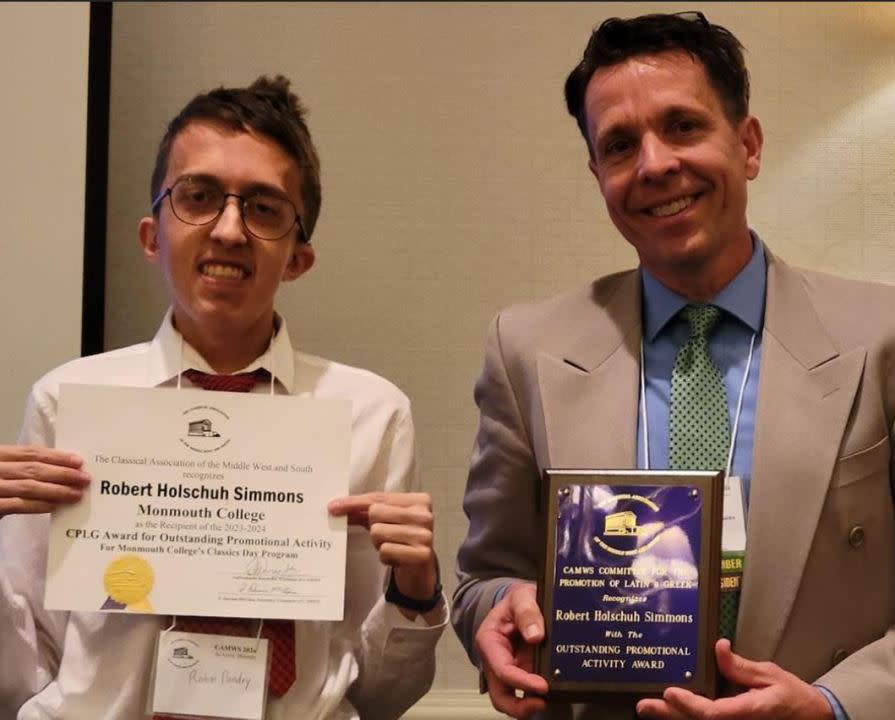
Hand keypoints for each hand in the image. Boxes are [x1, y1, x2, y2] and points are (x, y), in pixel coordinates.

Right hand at [0, 444, 89, 516]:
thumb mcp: (3, 468)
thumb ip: (21, 466)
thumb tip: (58, 469)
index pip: (31, 453)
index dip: (56, 456)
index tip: (78, 461)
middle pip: (33, 469)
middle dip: (62, 474)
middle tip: (85, 479)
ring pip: (28, 486)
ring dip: (56, 490)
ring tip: (76, 494)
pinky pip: (17, 505)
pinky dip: (38, 505)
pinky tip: (54, 507)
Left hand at [328, 491, 436, 600]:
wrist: (420, 571)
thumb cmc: (400, 541)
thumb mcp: (384, 521)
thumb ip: (363, 511)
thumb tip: (336, 507)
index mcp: (418, 500)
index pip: (378, 497)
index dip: (354, 502)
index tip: (334, 507)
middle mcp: (424, 515)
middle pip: (376, 512)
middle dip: (374, 527)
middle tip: (386, 537)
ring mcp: (425, 535)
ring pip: (378, 532)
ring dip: (379, 544)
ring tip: (392, 548)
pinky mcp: (422, 554)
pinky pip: (385, 550)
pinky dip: (385, 557)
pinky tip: (396, 559)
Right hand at [475, 581, 548, 717]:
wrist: (525, 600)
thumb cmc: (519, 598)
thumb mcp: (522, 596)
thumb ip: (527, 611)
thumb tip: (535, 635)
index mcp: (489, 641)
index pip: (502, 669)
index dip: (522, 681)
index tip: (543, 685)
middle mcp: (496, 660)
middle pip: (500, 694)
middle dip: (518, 706)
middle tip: (541, 703)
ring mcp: (509, 669)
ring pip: (512, 698)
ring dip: (527, 705)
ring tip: (548, 700)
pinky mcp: (523, 673)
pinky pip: (527, 690)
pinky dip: (537, 695)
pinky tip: (553, 690)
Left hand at [636, 639, 834, 719]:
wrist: (813, 719)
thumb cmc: (791, 696)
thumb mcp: (770, 674)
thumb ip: (741, 666)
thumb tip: (718, 646)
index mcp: (751, 711)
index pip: (715, 713)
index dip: (691, 705)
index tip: (671, 692)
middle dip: (671, 714)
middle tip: (644, 705)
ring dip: (674, 718)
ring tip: (648, 708)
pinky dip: (687, 718)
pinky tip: (670, 711)